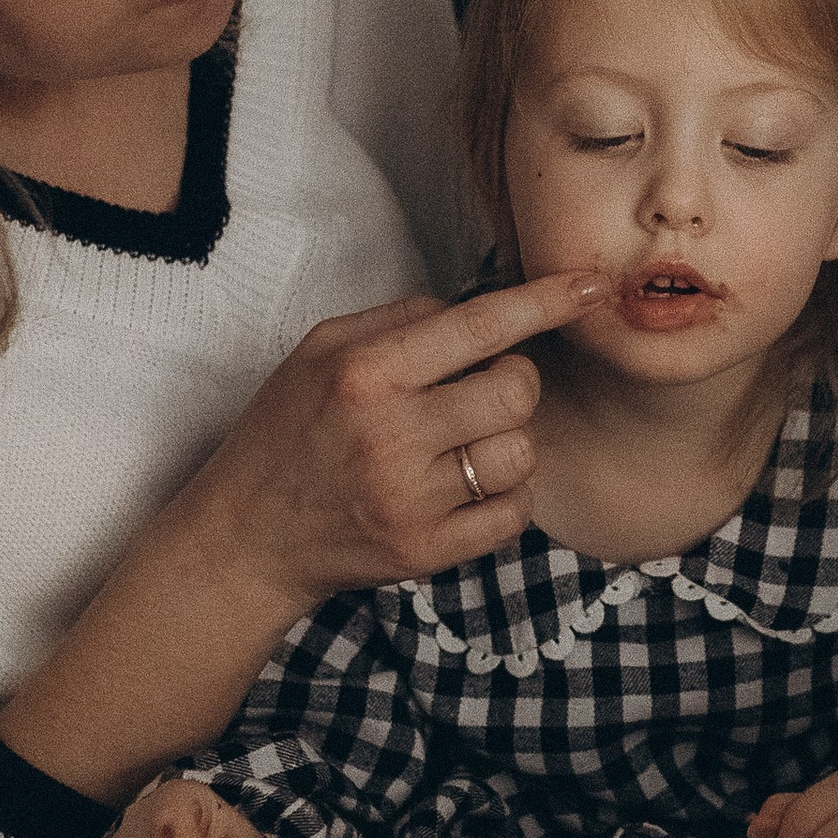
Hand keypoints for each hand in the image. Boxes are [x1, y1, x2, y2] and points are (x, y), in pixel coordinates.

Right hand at [0, 269, 606, 805]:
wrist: (246, 537)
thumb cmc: (287, 432)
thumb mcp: (320, 351)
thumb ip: (400, 320)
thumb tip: (481, 305)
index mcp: (366, 372)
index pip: (480, 324)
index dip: (545, 301)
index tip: (591, 285)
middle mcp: (391, 434)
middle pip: (518, 390)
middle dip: (512, 383)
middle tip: (474, 393)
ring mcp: (412, 499)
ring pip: (522, 452)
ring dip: (504, 443)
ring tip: (456, 446)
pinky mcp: (427, 552)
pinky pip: (515, 513)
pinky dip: (503, 497)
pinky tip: (462, 488)